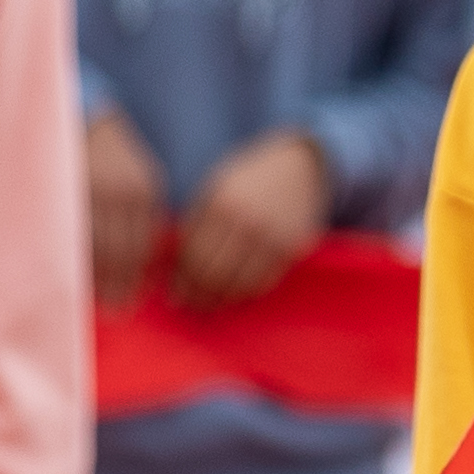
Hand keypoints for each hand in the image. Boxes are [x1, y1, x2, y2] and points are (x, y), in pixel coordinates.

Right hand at [83, 108, 164, 304]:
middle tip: (120, 308)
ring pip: (97, 248)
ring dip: (99, 278)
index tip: (134, 295)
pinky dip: (75, 260)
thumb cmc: (108, 157)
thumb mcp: (136, 179)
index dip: (138, 273)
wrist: (76, 118)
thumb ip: (139, 214)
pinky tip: (75, 278)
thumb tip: (142, 259)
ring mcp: (91, 196)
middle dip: (122, 282)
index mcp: (142, 191)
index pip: (143, 243)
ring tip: (100, 301)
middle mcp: (120, 195)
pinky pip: (71, 236)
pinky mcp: (65, 196)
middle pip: (124, 250)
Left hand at [170, 130, 330, 305]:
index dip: (183, 279)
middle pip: (215, 274)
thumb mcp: (214, 191)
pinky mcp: (291, 248)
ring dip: (221, 300)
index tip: (175, 293)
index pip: (194, 256)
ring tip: (210, 305)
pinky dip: (247, 294)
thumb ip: (195, 224)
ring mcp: (272, 237)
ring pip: (239, 284)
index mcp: (221, 206)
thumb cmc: (247, 181)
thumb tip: (176, 267)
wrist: (299, 167)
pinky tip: (235, 296)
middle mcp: (247, 223)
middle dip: (198, 295)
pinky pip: (265, 282)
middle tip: (190, 305)